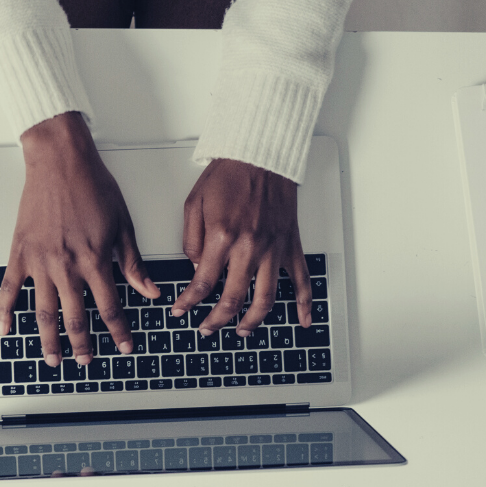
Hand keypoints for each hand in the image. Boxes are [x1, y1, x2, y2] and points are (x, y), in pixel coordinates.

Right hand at [0, 112, 160, 366]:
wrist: (59, 160)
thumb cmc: (91, 185)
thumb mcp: (122, 224)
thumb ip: (132, 263)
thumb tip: (149, 290)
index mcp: (94, 259)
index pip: (109, 307)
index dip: (118, 331)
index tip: (124, 346)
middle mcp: (66, 266)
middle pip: (74, 317)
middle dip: (82, 344)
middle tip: (86, 362)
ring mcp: (39, 261)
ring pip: (43, 312)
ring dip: (48, 340)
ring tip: (53, 359)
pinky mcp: (20, 252)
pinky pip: (10, 289)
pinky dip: (5, 311)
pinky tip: (5, 330)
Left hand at [170, 159, 312, 335]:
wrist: (261, 155)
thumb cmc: (228, 175)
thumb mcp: (194, 204)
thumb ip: (191, 241)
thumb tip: (196, 269)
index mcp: (223, 237)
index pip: (202, 283)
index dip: (188, 303)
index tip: (180, 312)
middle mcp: (249, 248)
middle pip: (233, 299)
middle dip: (216, 321)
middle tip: (206, 328)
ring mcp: (273, 249)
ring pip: (265, 299)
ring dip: (252, 321)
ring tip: (241, 331)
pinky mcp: (290, 245)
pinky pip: (301, 280)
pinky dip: (304, 304)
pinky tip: (302, 321)